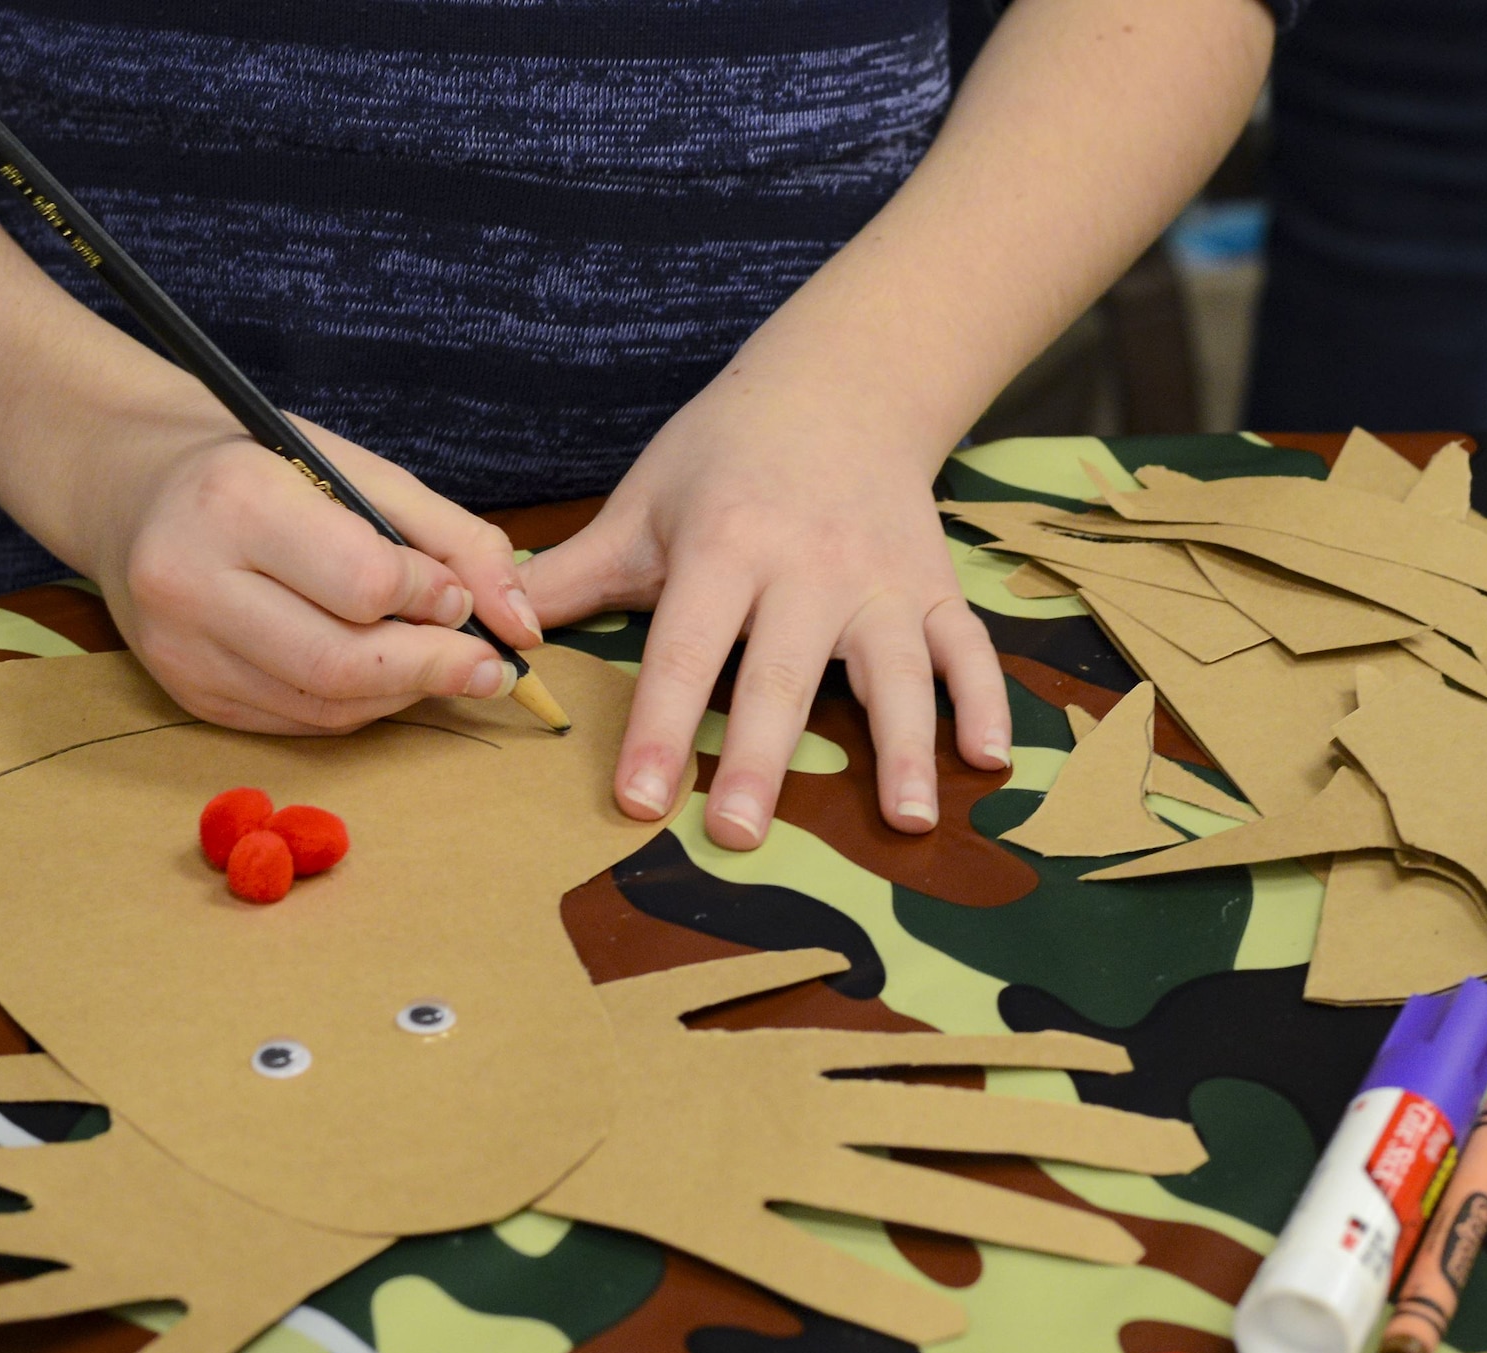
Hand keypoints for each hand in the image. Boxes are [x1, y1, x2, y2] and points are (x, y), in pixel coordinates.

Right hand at [71, 394, 543, 733]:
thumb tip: (523, 622)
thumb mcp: (356, 469)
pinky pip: (297, 721)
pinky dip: (357, 705)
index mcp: (235, 501)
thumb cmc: (255, 466)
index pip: (365, 582)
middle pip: (343, 662)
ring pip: (324, 706)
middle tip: (488, 666)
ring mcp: (180, 648)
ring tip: (440, 664)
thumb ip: (453, 537)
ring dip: (401, 693)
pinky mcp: (185, 693)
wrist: (127, 486)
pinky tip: (379, 674)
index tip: (458, 592)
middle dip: (434, 670)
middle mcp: (192, 582)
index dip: (430, 596)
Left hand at [519, 362, 1011, 849]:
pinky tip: (989, 762)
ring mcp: (880, 578)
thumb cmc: (724, 453)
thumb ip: (571, 573)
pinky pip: (967, 647)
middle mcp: (808, 565)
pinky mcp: (933, 585)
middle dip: (765, 758)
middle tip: (741, 838)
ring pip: (895, 669)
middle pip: (785, 673)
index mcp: (726, 545)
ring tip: (906, 821)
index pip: (687, 648)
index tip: (642, 800)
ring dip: (904, 746)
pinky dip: (986, 700)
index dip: (662, 726)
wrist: (841, 379)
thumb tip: (497, 631)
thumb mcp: (643, 502)